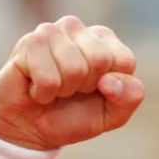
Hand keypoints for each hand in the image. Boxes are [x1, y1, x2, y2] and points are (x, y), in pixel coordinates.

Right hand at [0, 15, 144, 150]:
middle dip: (86, 86)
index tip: (95, 91)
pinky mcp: (29, 43)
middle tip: (71, 91)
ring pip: (75, 68)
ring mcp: (51, 31)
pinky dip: (44, 93)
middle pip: (100, 59)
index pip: (124, 60)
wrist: (31, 129)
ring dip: (63, 90)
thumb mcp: (113, 113)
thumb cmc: (74, 116)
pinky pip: (49, 78)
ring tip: (53, 88)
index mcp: (105, 40)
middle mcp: (78, 29)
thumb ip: (129, 96)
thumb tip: (110, 81)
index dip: (112, 87)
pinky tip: (36, 88)